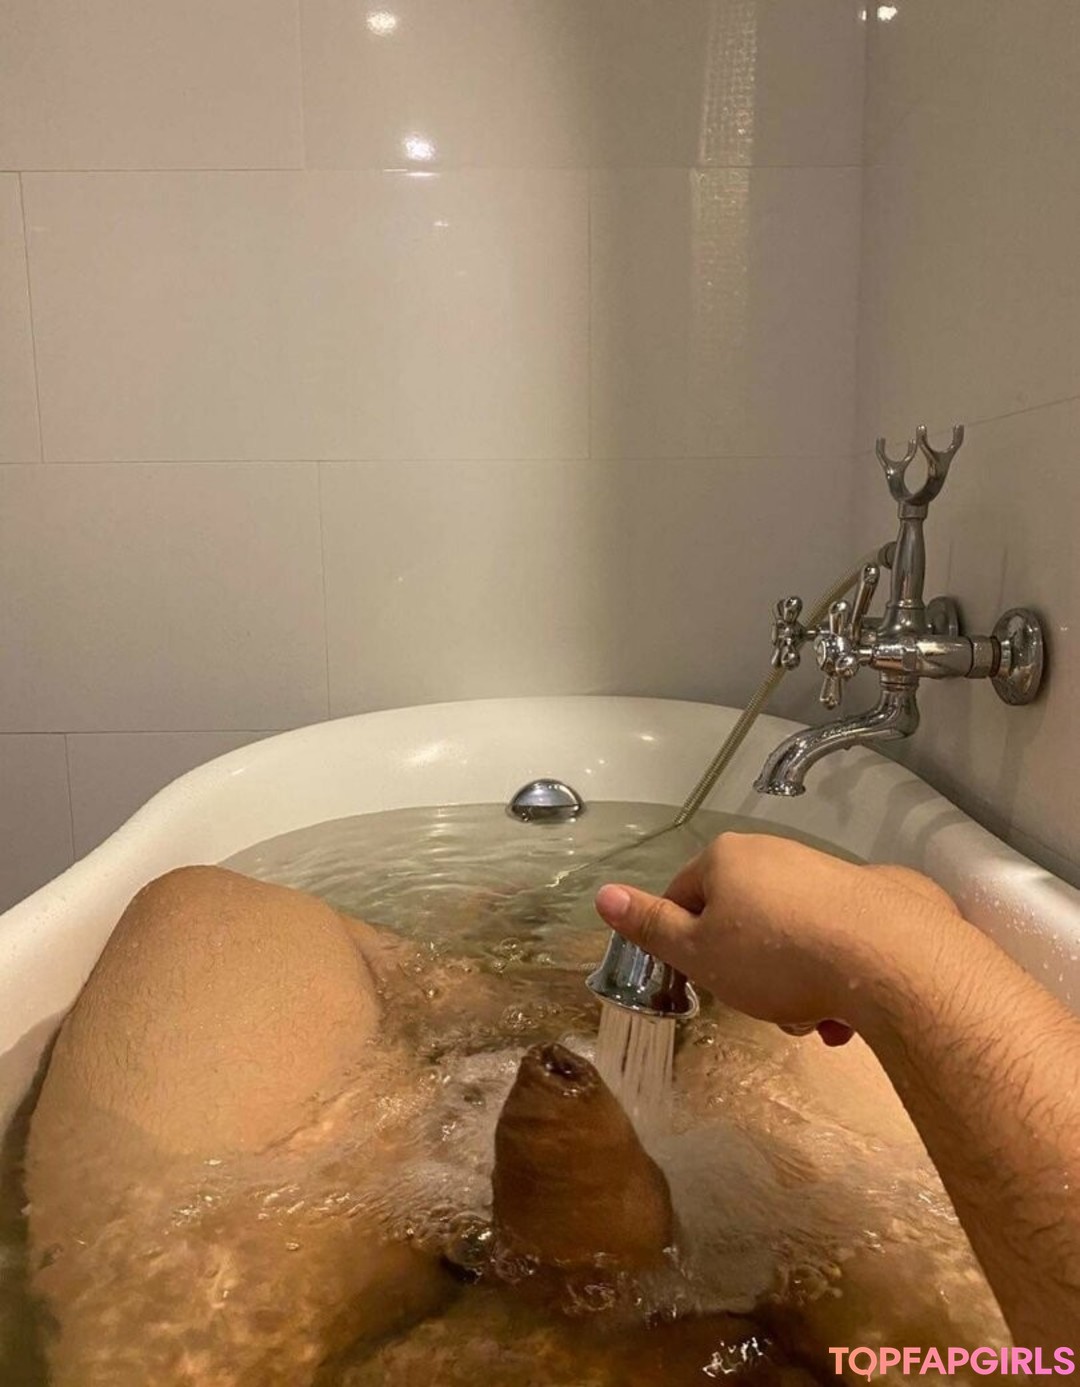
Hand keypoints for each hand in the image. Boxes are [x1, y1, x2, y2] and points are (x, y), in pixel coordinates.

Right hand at [594, 833, 958, 1044]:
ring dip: (796, 984)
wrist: (889, 959)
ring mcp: (831, 872)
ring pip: (793, 935)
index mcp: (727, 859)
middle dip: (749, 972)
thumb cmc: (776, 956)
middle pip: (743, 919)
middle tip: (764, 1008)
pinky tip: (848, 1009)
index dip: (685, 943)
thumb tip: (602, 894)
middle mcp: (778, 853)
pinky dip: (838, 974)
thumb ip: (650, 926)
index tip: (701, 980)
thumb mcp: (699, 953)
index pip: (684, 896)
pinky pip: (840, 940)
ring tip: (813, 1018)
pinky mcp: (880, 900)